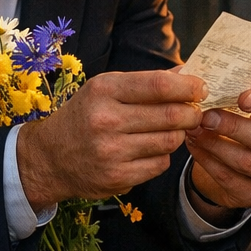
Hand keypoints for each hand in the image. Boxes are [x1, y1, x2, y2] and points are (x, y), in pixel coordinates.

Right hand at [16, 70, 205, 207]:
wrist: (50, 158)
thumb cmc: (85, 116)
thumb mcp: (106, 89)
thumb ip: (146, 82)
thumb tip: (186, 73)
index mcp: (104, 90)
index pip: (159, 85)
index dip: (188, 87)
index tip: (200, 88)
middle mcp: (106, 120)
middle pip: (171, 115)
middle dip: (191, 113)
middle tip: (194, 112)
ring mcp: (111, 151)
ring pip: (170, 141)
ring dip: (178, 134)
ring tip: (170, 130)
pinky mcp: (117, 177)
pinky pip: (160, 164)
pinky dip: (163, 156)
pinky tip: (151, 150)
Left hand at [185, 89, 250, 209]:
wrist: (239, 160)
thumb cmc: (243, 122)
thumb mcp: (245, 107)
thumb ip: (236, 93)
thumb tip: (205, 76)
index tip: (241, 97)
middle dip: (234, 127)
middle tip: (206, 117)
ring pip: (248, 162)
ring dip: (217, 146)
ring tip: (194, 131)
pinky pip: (232, 180)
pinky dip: (209, 162)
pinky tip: (195, 147)